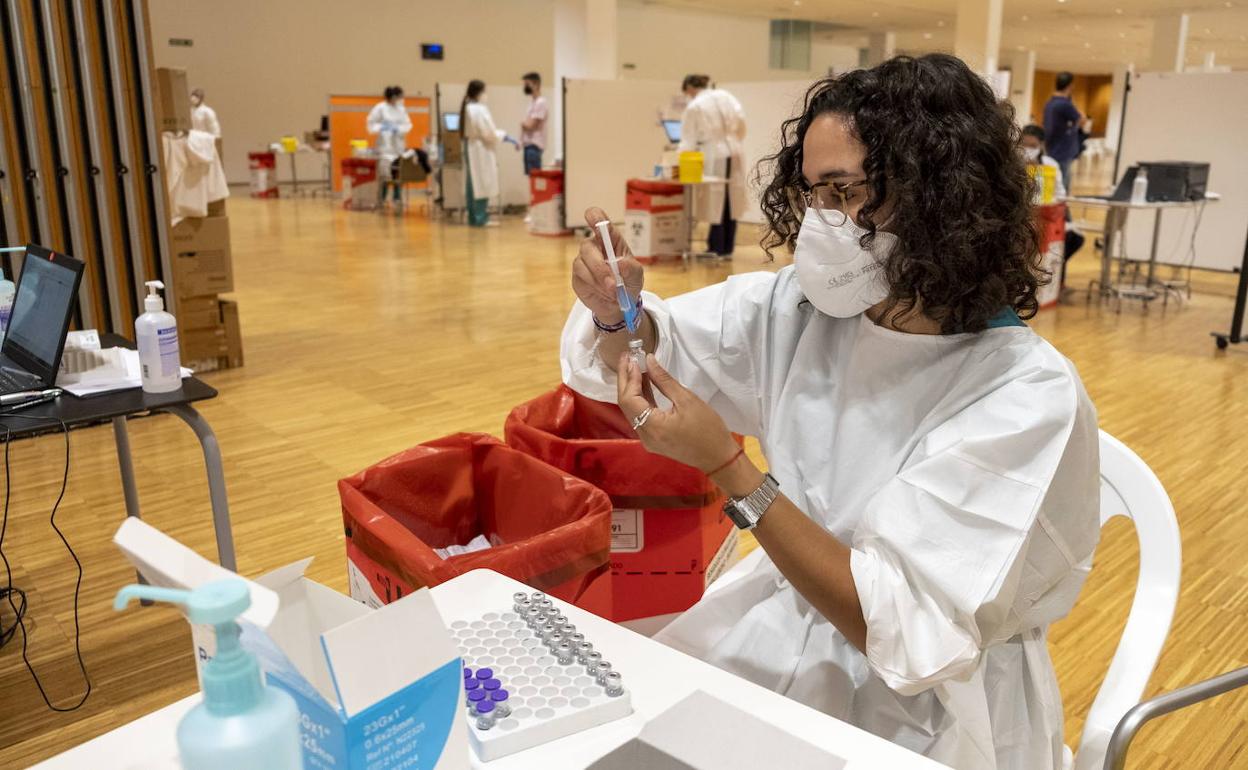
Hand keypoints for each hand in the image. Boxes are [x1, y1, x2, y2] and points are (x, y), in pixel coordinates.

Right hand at [572, 208, 643, 324]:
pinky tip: (604, 293)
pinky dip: (594, 288)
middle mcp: (594, 247)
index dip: (595, 217)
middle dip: (600, 267)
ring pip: (582, 265)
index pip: (598, 219)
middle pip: (587, 246)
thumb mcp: (636, 275)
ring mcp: (583, 261)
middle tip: (613, 284)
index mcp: (610, 239)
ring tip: (613, 292)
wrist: (620, 303)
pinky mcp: (577, 277)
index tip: (594, 221)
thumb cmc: (628, 281)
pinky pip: (581, 279)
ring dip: (599, 281)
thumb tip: (620, 264)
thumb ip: (631, 269)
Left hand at [617, 352, 740, 474]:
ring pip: (632, 410)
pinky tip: (644, 384)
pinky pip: (641, 416)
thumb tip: (649, 361)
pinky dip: (641, 399)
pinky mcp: (653, 439)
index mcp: (653, 427)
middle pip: (626, 404)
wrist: (718, 457)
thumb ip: (664, 380)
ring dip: (632, 388)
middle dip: (625, 380)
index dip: (629, 377)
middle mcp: (644, 436)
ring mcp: (647, 439)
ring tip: (634, 366)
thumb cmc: (708, 429)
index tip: (633, 359)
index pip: (629, 399)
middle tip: (626, 357)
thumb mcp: (688, 400)